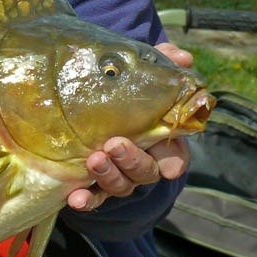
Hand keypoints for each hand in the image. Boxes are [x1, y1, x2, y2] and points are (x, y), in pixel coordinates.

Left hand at [66, 43, 192, 211]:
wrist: (86, 102)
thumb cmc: (123, 90)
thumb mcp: (141, 75)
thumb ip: (162, 63)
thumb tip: (181, 56)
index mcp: (159, 140)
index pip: (175, 156)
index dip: (174, 161)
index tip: (170, 166)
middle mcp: (141, 162)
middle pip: (146, 172)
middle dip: (133, 161)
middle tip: (115, 144)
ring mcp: (117, 175)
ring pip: (121, 185)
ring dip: (109, 176)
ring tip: (94, 160)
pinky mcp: (92, 183)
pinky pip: (92, 197)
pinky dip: (87, 200)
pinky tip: (75, 199)